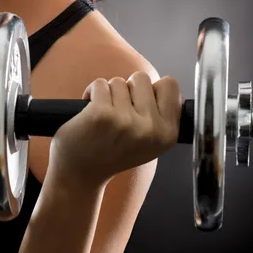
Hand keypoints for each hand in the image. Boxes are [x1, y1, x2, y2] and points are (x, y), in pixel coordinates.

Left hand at [48, 71, 181, 189]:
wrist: (81, 174)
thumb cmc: (114, 153)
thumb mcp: (150, 142)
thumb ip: (161, 116)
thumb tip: (165, 86)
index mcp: (168, 134)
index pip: (171, 85)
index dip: (153, 89)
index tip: (140, 103)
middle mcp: (151, 129)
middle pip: (142, 78)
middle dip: (128, 89)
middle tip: (119, 111)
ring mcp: (126, 121)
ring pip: (119, 81)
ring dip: (108, 93)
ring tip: (104, 115)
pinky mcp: (101, 114)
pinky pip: (100, 83)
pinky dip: (91, 93)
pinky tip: (89, 111)